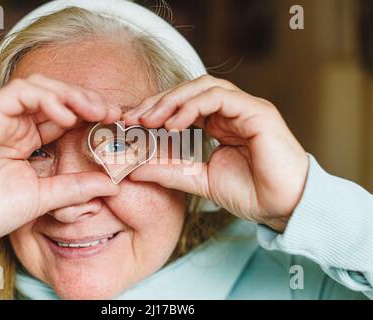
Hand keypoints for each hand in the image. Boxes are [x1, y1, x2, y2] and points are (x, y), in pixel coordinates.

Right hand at [0, 74, 120, 247]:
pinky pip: (19, 93)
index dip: (92, 114)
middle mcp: (19, 124)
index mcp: (32, 139)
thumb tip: (112, 183)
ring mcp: (3, 117)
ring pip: (41, 87)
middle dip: (87, 100)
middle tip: (112, 112)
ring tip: (95, 110)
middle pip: (58, 96)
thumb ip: (77, 187)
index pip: (67, 115)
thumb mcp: (46, 197)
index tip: (116, 121)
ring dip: (71, 95)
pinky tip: (66, 116)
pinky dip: (45, 98)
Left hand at [123, 75, 308, 231]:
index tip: (129, 123)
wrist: (282, 207)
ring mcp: (245, 108)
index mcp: (219, 123)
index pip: (183, 104)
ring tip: (150, 121)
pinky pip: (221, 97)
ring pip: (204, 86)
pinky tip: (175, 124)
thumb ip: (169, 171)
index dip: (155, 109)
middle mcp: (231, 111)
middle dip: (158, 101)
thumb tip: (133, 168)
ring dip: (173, 100)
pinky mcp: (257, 111)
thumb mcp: (199, 180)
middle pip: (189, 90)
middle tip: (133, 118)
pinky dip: (194, 106)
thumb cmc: (249, 192)